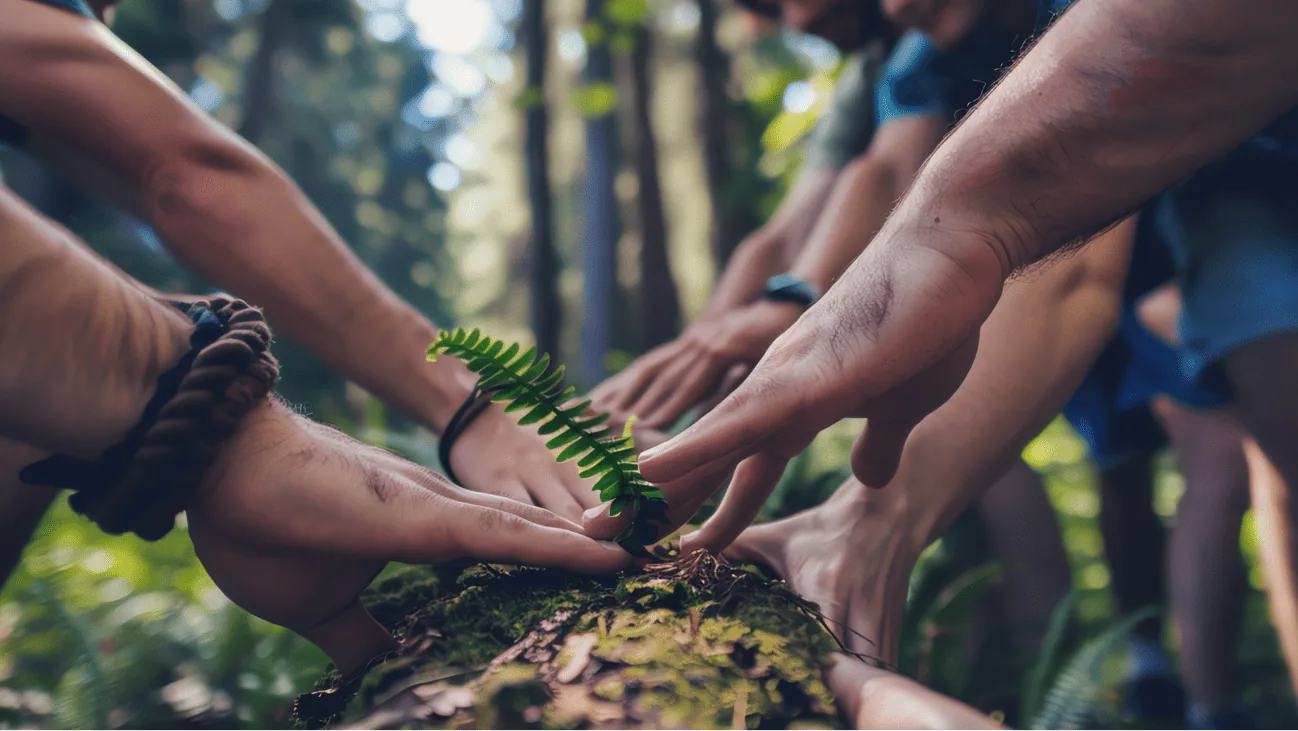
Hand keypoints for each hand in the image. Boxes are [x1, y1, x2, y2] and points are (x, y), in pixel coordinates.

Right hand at [185, 400, 632, 675]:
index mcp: (431, 534)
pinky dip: (559, 548)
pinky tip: (606, 557)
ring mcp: (440, 510)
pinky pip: (504, 535)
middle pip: (547, 536)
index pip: (517, 551)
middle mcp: (450, 514)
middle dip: (608, 552)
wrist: (215, 462)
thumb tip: (384, 669)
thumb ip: (361, 633)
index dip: (568, 565)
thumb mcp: (320, 605)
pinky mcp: (420, 516)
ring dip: (602, 548)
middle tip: (673, 564)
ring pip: (542, 532)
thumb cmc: (262, 525)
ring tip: (665, 559)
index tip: (621, 583)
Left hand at [632, 237, 1000, 552]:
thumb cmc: (928, 321)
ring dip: (653, 488)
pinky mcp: (809, 376)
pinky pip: (741, 420)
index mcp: (794, 407)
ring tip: (598, 522)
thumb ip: (878, 441)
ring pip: (705, 445)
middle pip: (702, 460)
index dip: (707, 513)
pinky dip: (695, 447)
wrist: (951, 249)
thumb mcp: (902, 404)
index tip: (672, 550)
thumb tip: (866, 476)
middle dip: (651, 504)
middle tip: (594, 537)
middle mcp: (773, 394)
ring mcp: (785, 382)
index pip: (739, 471)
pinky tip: (652, 470)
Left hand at [720, 478, 1003, 729]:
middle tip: (792, 711)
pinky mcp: (896, 636)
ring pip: (874, 681)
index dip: (802, 670)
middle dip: (824, 694)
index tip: (778, 689)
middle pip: (849, 672)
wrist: (888, 515)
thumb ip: (729, 545)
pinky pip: (884, 675)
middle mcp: (861, 608)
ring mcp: (883, 626)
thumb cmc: (822, 529)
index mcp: (827, 585)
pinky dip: (868, 693)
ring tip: (816, 711)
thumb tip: (678, 549)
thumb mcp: (776, 535)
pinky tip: (847, 706)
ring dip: (849, 698)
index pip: (818, 639)